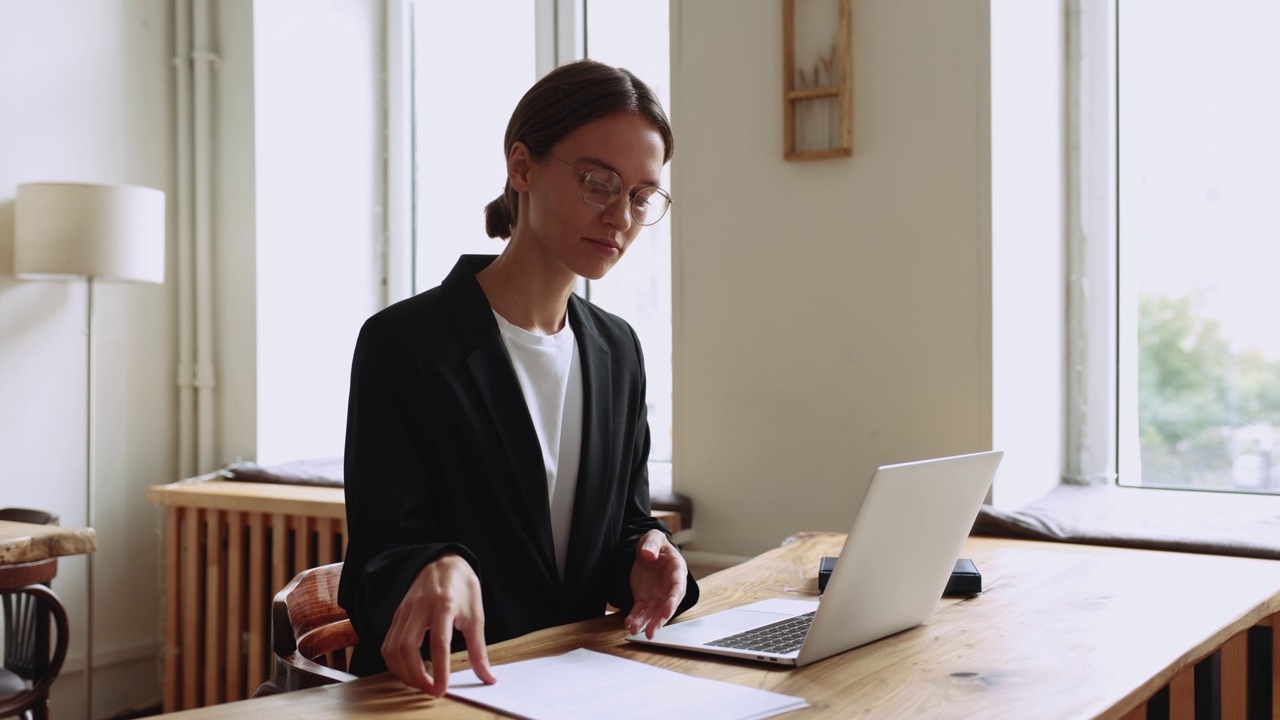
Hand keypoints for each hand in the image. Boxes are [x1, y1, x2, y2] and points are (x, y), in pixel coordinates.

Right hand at [381, 553, 497, 696]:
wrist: (443, 561)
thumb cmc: (462, 587)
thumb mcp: (476, 614)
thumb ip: (479, 649)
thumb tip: (487, 677)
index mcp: (444, 604)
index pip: (439, 642)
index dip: (440, 669)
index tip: (442, 689)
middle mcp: (420, 607)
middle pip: (407, 647)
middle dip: (416, 675)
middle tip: (431, 690)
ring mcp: (404, 610)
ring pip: (393, 647)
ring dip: (403, 672)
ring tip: (420, 684)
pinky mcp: (396, 615)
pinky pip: (388, 642)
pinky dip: (394, 662)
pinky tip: (408, 671)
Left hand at [624, 529, 687, 638]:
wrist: (646, 551)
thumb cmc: (655, 544)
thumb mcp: (654, 538)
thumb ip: (652, 544)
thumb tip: (649, 555)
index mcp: (676, 571)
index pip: (677, 589)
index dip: (673, 601)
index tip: (667, 612)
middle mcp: (669, 588)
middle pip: (666, 607)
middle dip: (659, 620)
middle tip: (651, 632)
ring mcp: (657, 595)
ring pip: (653, 613)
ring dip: (645, 623)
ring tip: (635, 631)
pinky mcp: (644, 598)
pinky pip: (640, 610)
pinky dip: (635, 617)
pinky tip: (629, 623)